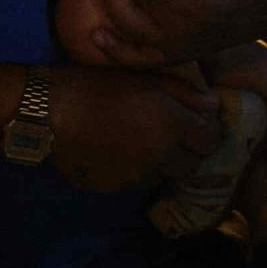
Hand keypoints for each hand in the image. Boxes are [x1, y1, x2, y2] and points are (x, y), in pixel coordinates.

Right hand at [48, 63, 221, 189]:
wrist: (52, 111)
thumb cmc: (100, 85)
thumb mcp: (147, 79)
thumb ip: (186, 93)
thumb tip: (214, 105)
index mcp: (171, 125)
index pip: (211, 141)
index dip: (209, 133)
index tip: (201, 126)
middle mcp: (160, 156)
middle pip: (191, 165)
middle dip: (190, 152)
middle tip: (177, 136)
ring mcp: (136, 176)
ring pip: (164, 175)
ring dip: (163, 162)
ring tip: (144, 141)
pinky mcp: (115, 188)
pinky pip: (136, 182)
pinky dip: (136, 170)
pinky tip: (120, 151)